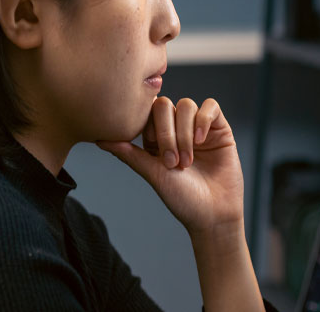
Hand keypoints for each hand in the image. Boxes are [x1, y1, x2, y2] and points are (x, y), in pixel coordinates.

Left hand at [96, 97, 244, 234]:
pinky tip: (201, 141)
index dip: (149, 126)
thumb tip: (98, 139)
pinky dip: (203, 120)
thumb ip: (128, 153)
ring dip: (184, 134)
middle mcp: (178, 129)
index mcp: (158, 139)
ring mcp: (199, 128)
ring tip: (187, 161)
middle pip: (165, 106)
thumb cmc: (181, 198)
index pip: (147, 113)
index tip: (154, 151)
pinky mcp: (220, 129)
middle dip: (167, 132)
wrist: (213, 214)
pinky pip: (211, 107)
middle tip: (172, 162)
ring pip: (187, 105)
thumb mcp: (152, 174)